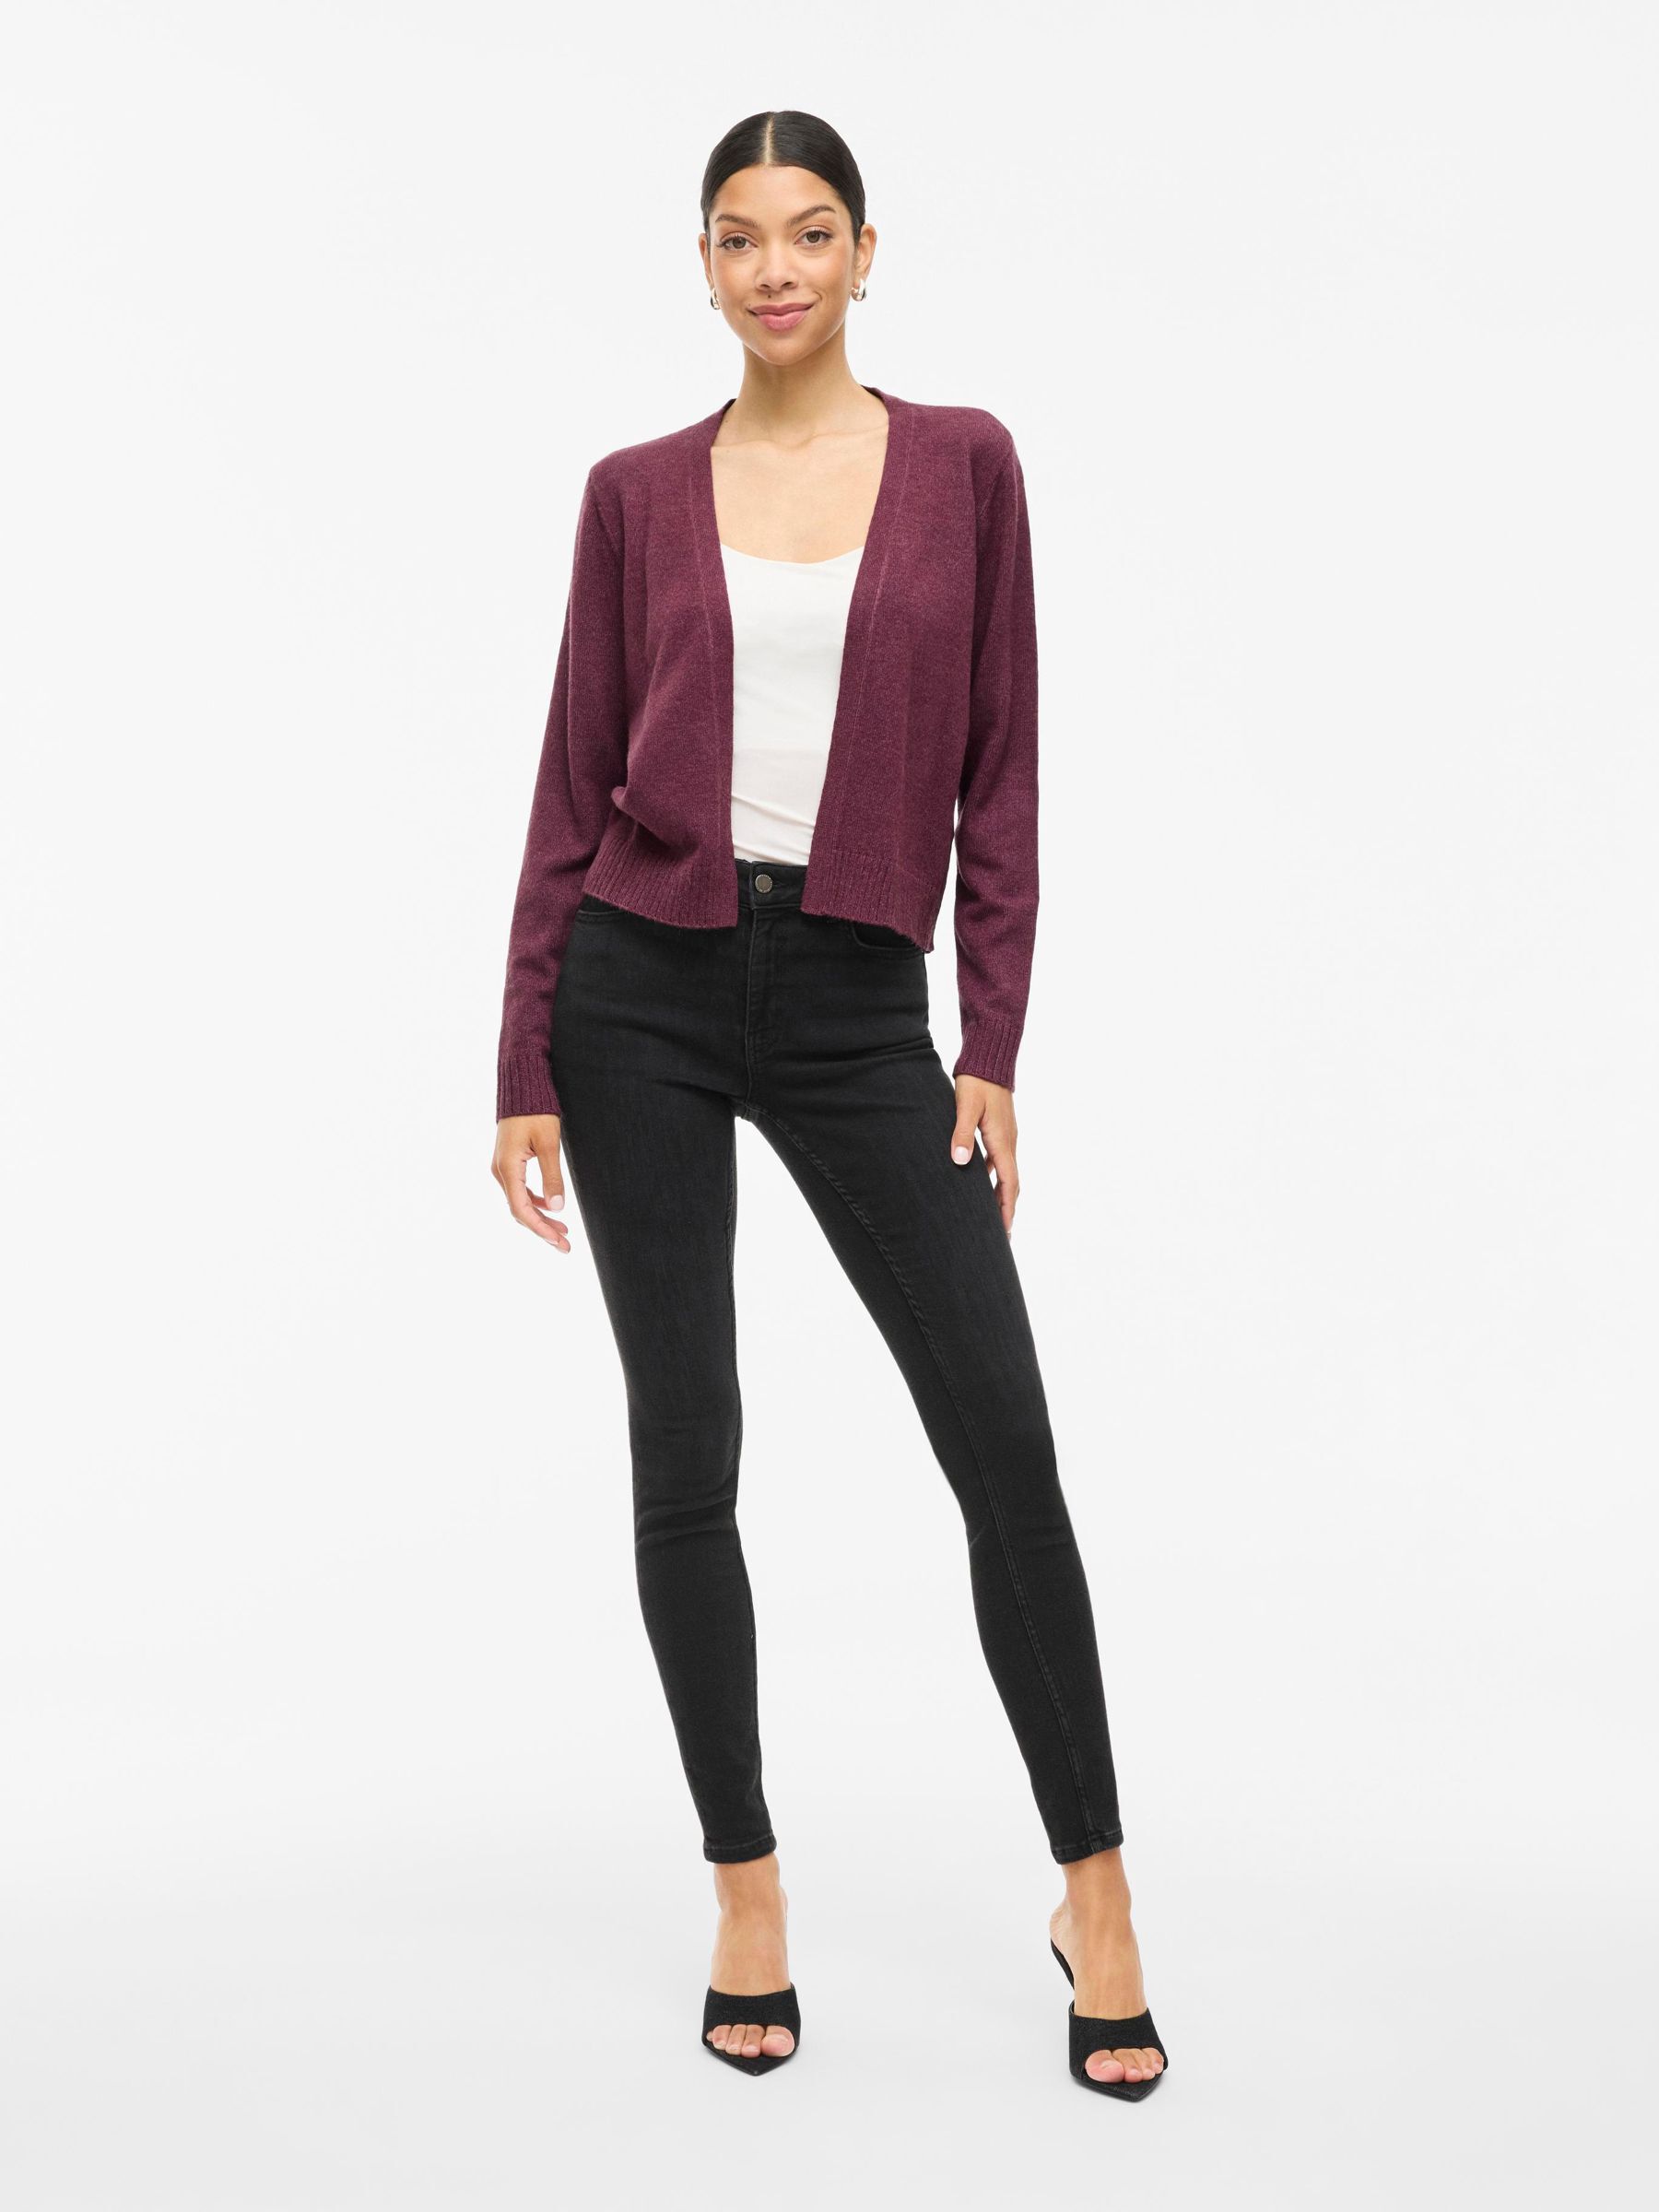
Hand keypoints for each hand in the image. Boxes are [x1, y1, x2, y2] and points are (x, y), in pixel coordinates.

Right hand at [492, 1114, 569, 1250]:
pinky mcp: (508, 1163)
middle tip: (565, 1246)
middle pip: (520, 1210)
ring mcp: (502, 1168)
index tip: (559, 1241)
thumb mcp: (548, 1144)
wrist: (521, 1089)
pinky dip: (535, 1202)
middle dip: (543, 1229)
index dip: (540, 1228)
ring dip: (540, 1217)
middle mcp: (500, 1172)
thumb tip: (558, 1207)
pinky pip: (520, 1190)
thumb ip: (552, 1176)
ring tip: (563, 1231)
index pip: (522, 1209)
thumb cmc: (535, 1112)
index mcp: (508, 1169)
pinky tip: (551, 1207)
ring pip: (520, 1202)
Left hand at [951, 1077, 1018, 1233]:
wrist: (989, 1059)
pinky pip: (999, 1160)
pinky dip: (993, 1177)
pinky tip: (979, 1181)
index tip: (1005, 1232)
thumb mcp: (965, 1108)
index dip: (1007, 1209)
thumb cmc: (976, 1082)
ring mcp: (1006, 1136)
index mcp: (1002, 1142)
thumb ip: (962, 1135)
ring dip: (999, 1194)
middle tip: (999, 1234)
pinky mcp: (999, 1130)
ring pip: (1005, 1173)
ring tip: (990, 1213)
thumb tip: (961, 1162)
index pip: (1009, 1184)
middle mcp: (1008, 1142)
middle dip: (1006, 1208)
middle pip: (1011, 1183)